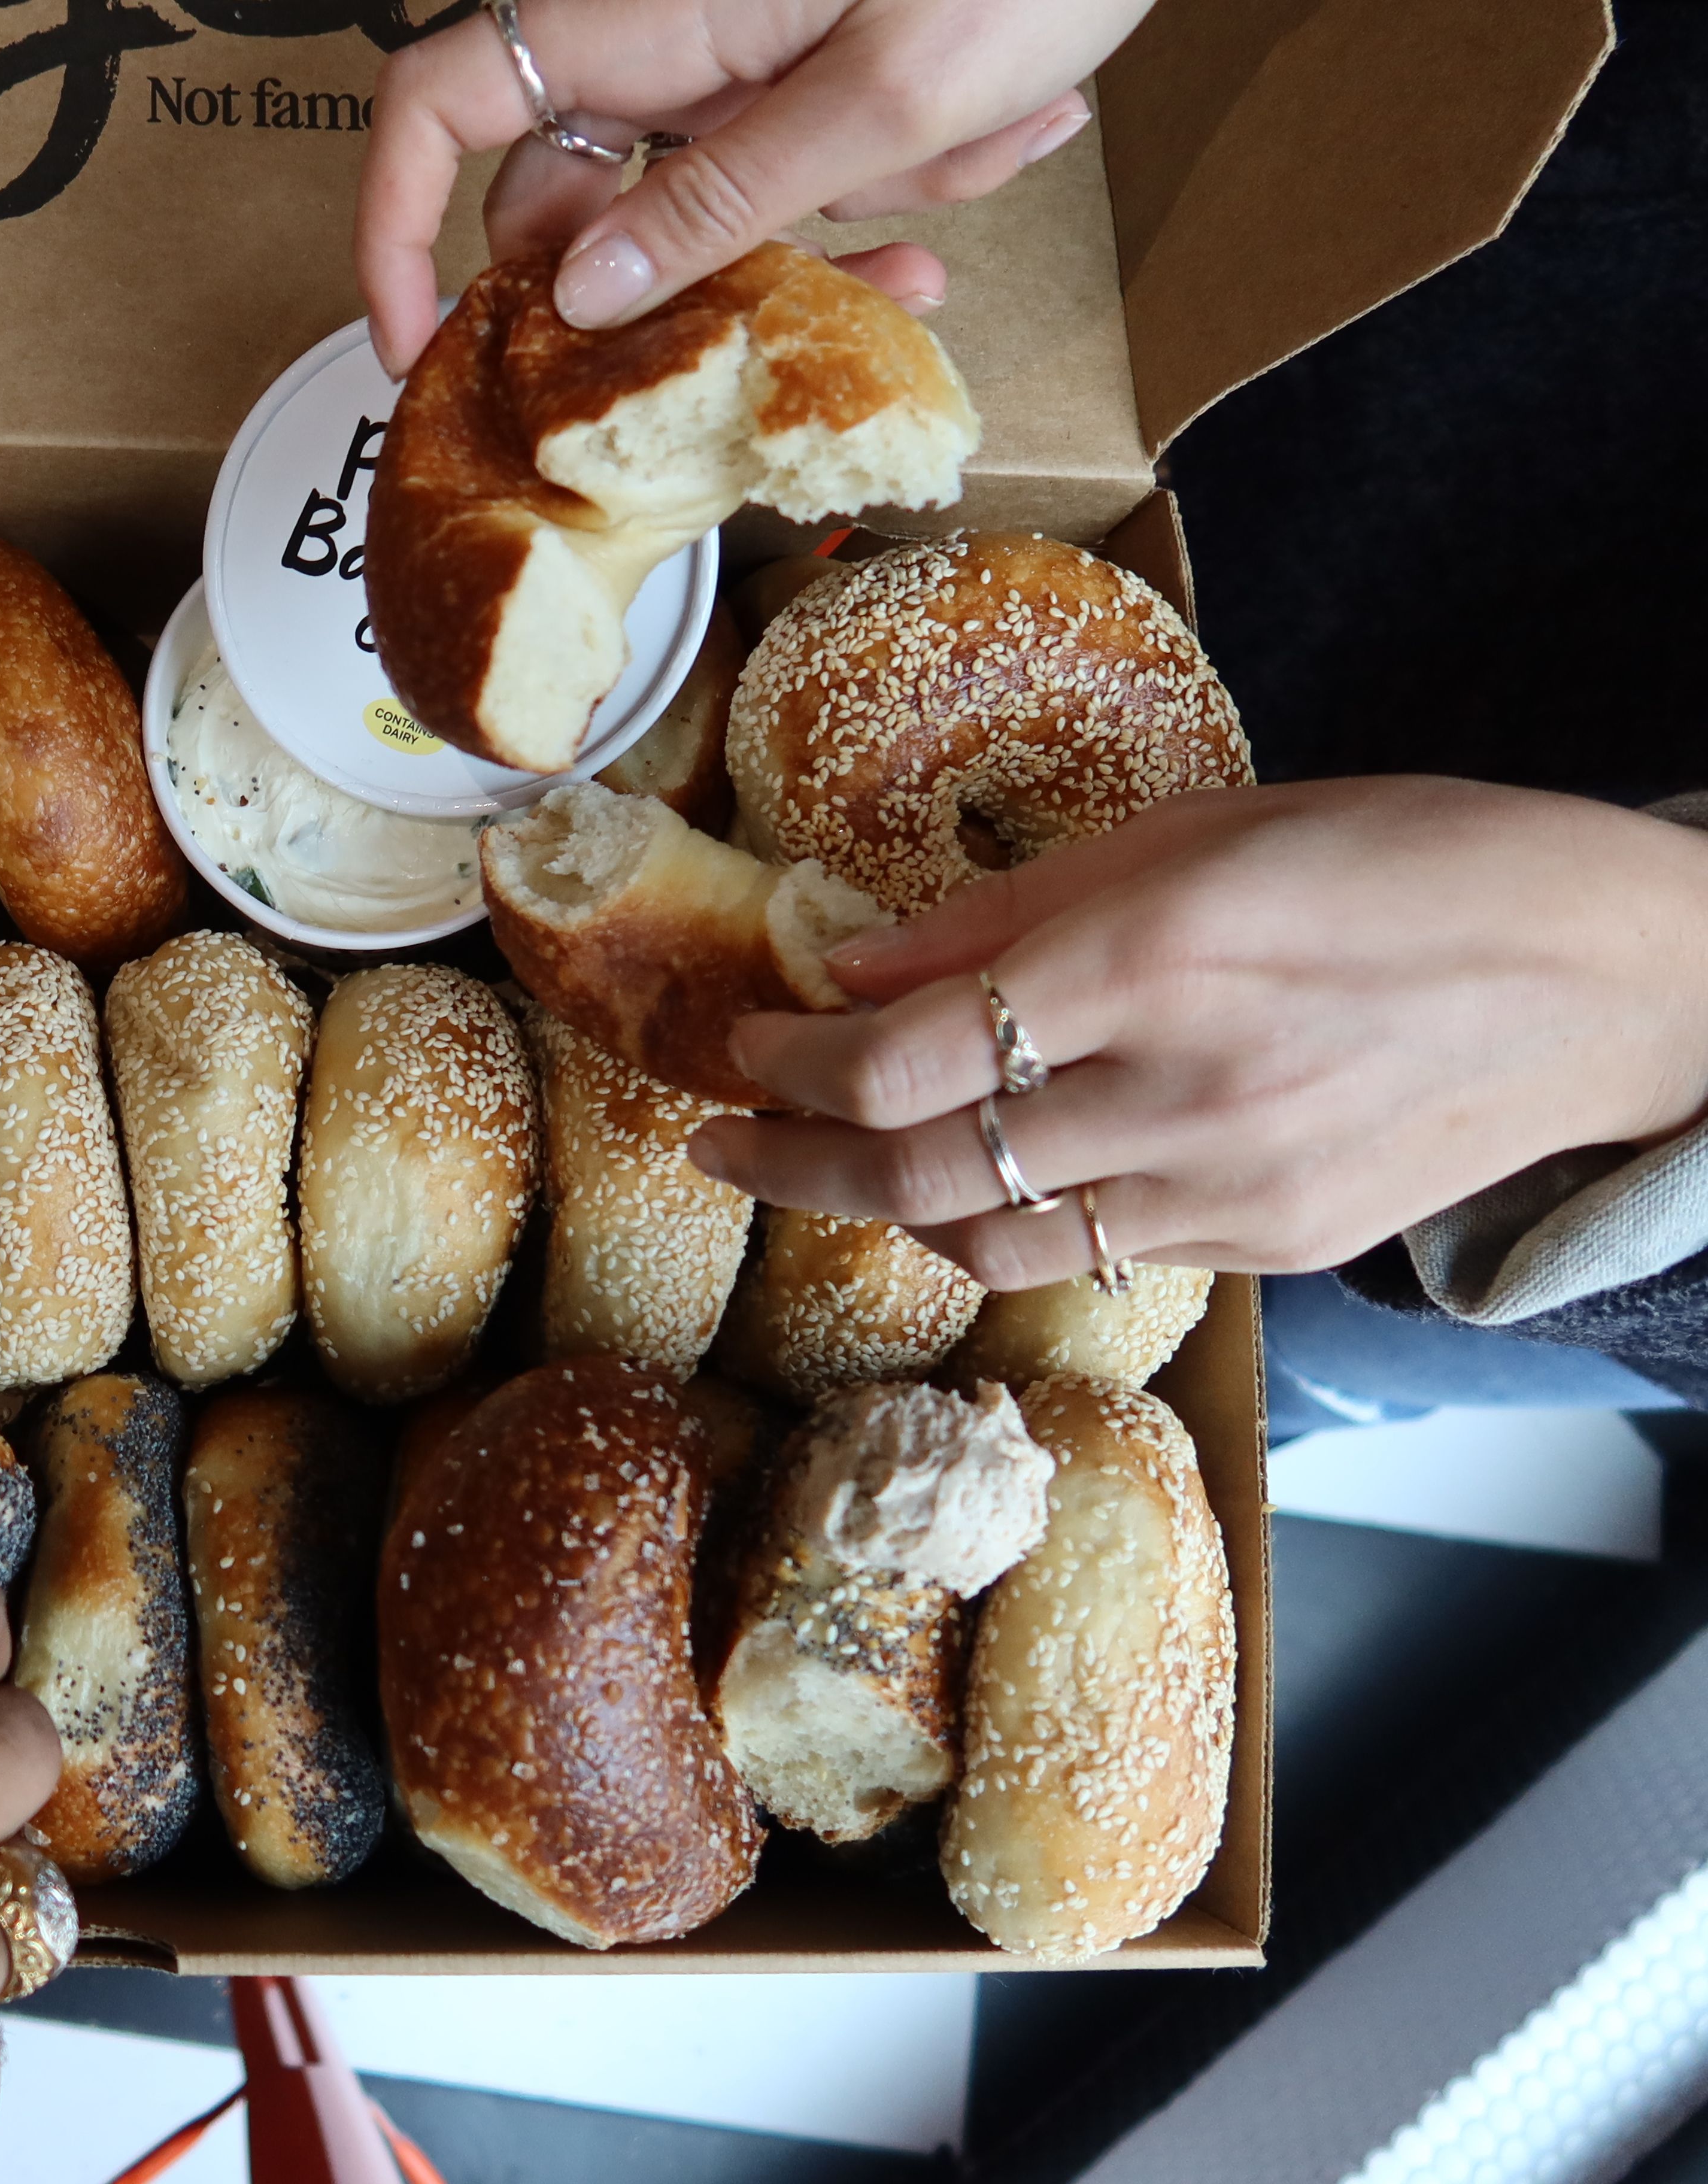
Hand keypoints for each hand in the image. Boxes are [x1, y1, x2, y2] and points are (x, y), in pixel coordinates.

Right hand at [358, 0, 1152, 372]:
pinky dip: (900, 173)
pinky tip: (1012, 130)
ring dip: (849, 217)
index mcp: (640, 20)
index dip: (394, 229)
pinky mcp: (796, 58)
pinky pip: (800, 163)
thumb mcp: (888, 93)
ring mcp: (728, 49)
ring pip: (712, 202)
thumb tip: (581, 295)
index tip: (418, 349)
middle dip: (710, 272)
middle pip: (583, 199)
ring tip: (988, 148)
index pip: (439, 111)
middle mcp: (658, 36)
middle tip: (835, 300)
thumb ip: (725, 200)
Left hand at [686, 781, 1707, 1287]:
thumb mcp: (1209, 827)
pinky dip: (1004, 1226)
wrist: (1615, 979)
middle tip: (716, 1143)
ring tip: (816, 1172)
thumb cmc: (1416, 860)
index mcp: (1159, 955)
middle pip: (919, 1170)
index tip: (745, 1040)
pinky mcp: (1268, 1247)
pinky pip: (1092, 1254)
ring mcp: (1230, 1187)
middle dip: (787, 1163)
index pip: (904, 1057)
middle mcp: (1183, 1087)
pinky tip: (965, 1187)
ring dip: (879, 1212)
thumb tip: (858, 956)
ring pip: (989, 1238)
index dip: (792, 1063)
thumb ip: (1017, 907)